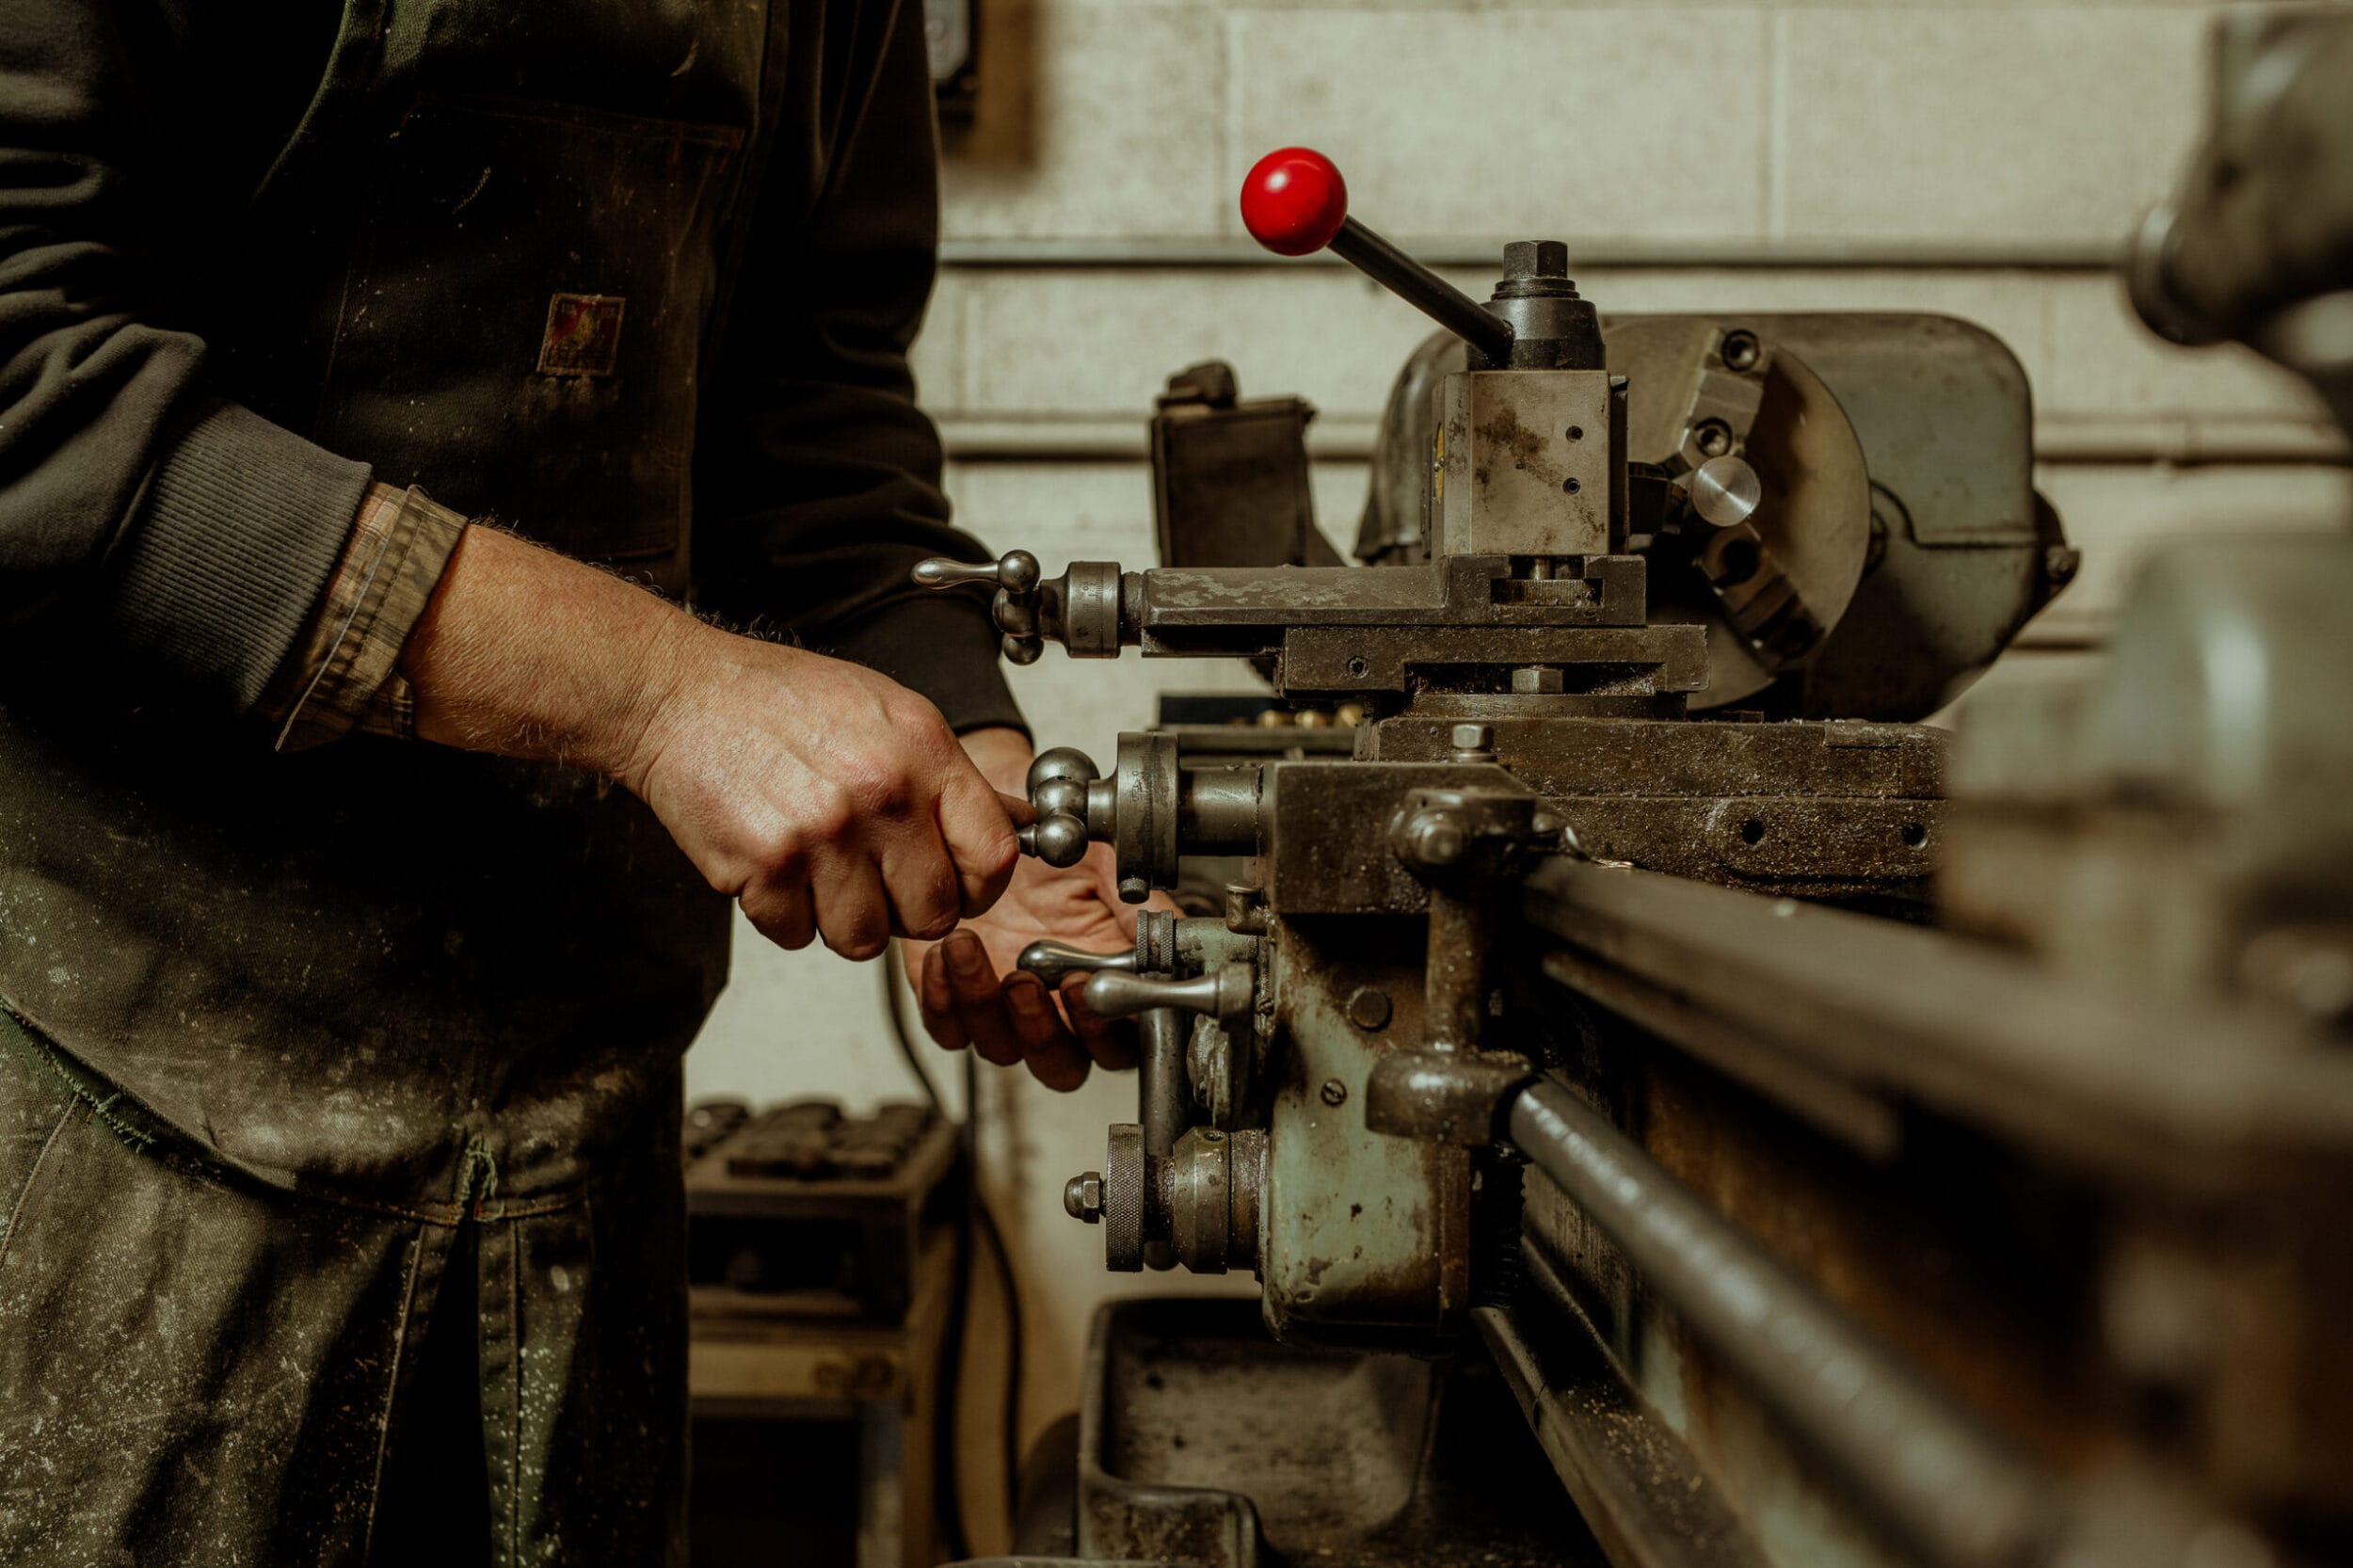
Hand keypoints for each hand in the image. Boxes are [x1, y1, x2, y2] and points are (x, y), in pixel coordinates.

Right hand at [402, 526, 1021, 958]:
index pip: (994, 857)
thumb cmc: (781, 701)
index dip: (979, 886)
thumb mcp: (891, 712)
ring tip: (819, 870)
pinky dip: (783, 914)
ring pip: (864, 938)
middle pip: (933, 913)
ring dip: (842, 918)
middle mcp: (879, 793)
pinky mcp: (763, 867)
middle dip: (906, 910)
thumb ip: (950, 776)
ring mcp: (821, 834)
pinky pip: (796, 935)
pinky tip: (774, 865)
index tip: (956, 884)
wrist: (679, 695)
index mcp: (922, 752)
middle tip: (874, 879)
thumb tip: (1015, 826)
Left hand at [906, 729, 1181, 1089]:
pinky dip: (943, 999)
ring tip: (971, 947)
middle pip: (1060, 1065)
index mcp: (1103, 981)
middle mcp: (1056, 1004)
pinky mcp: (954, 998)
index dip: (1102, 1028)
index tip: (1080, 983)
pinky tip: (945, 953)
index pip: (1117, 1042)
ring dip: (985, 1007)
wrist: (987, 814)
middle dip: (1041, 1032)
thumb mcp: (1104, 864)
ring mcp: (1004, 1007)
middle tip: (1025, 981)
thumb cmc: (1051, 840)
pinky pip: (948, 1029)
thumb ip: (1140, 908)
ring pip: (1000, 1050)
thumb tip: (1174, 940)